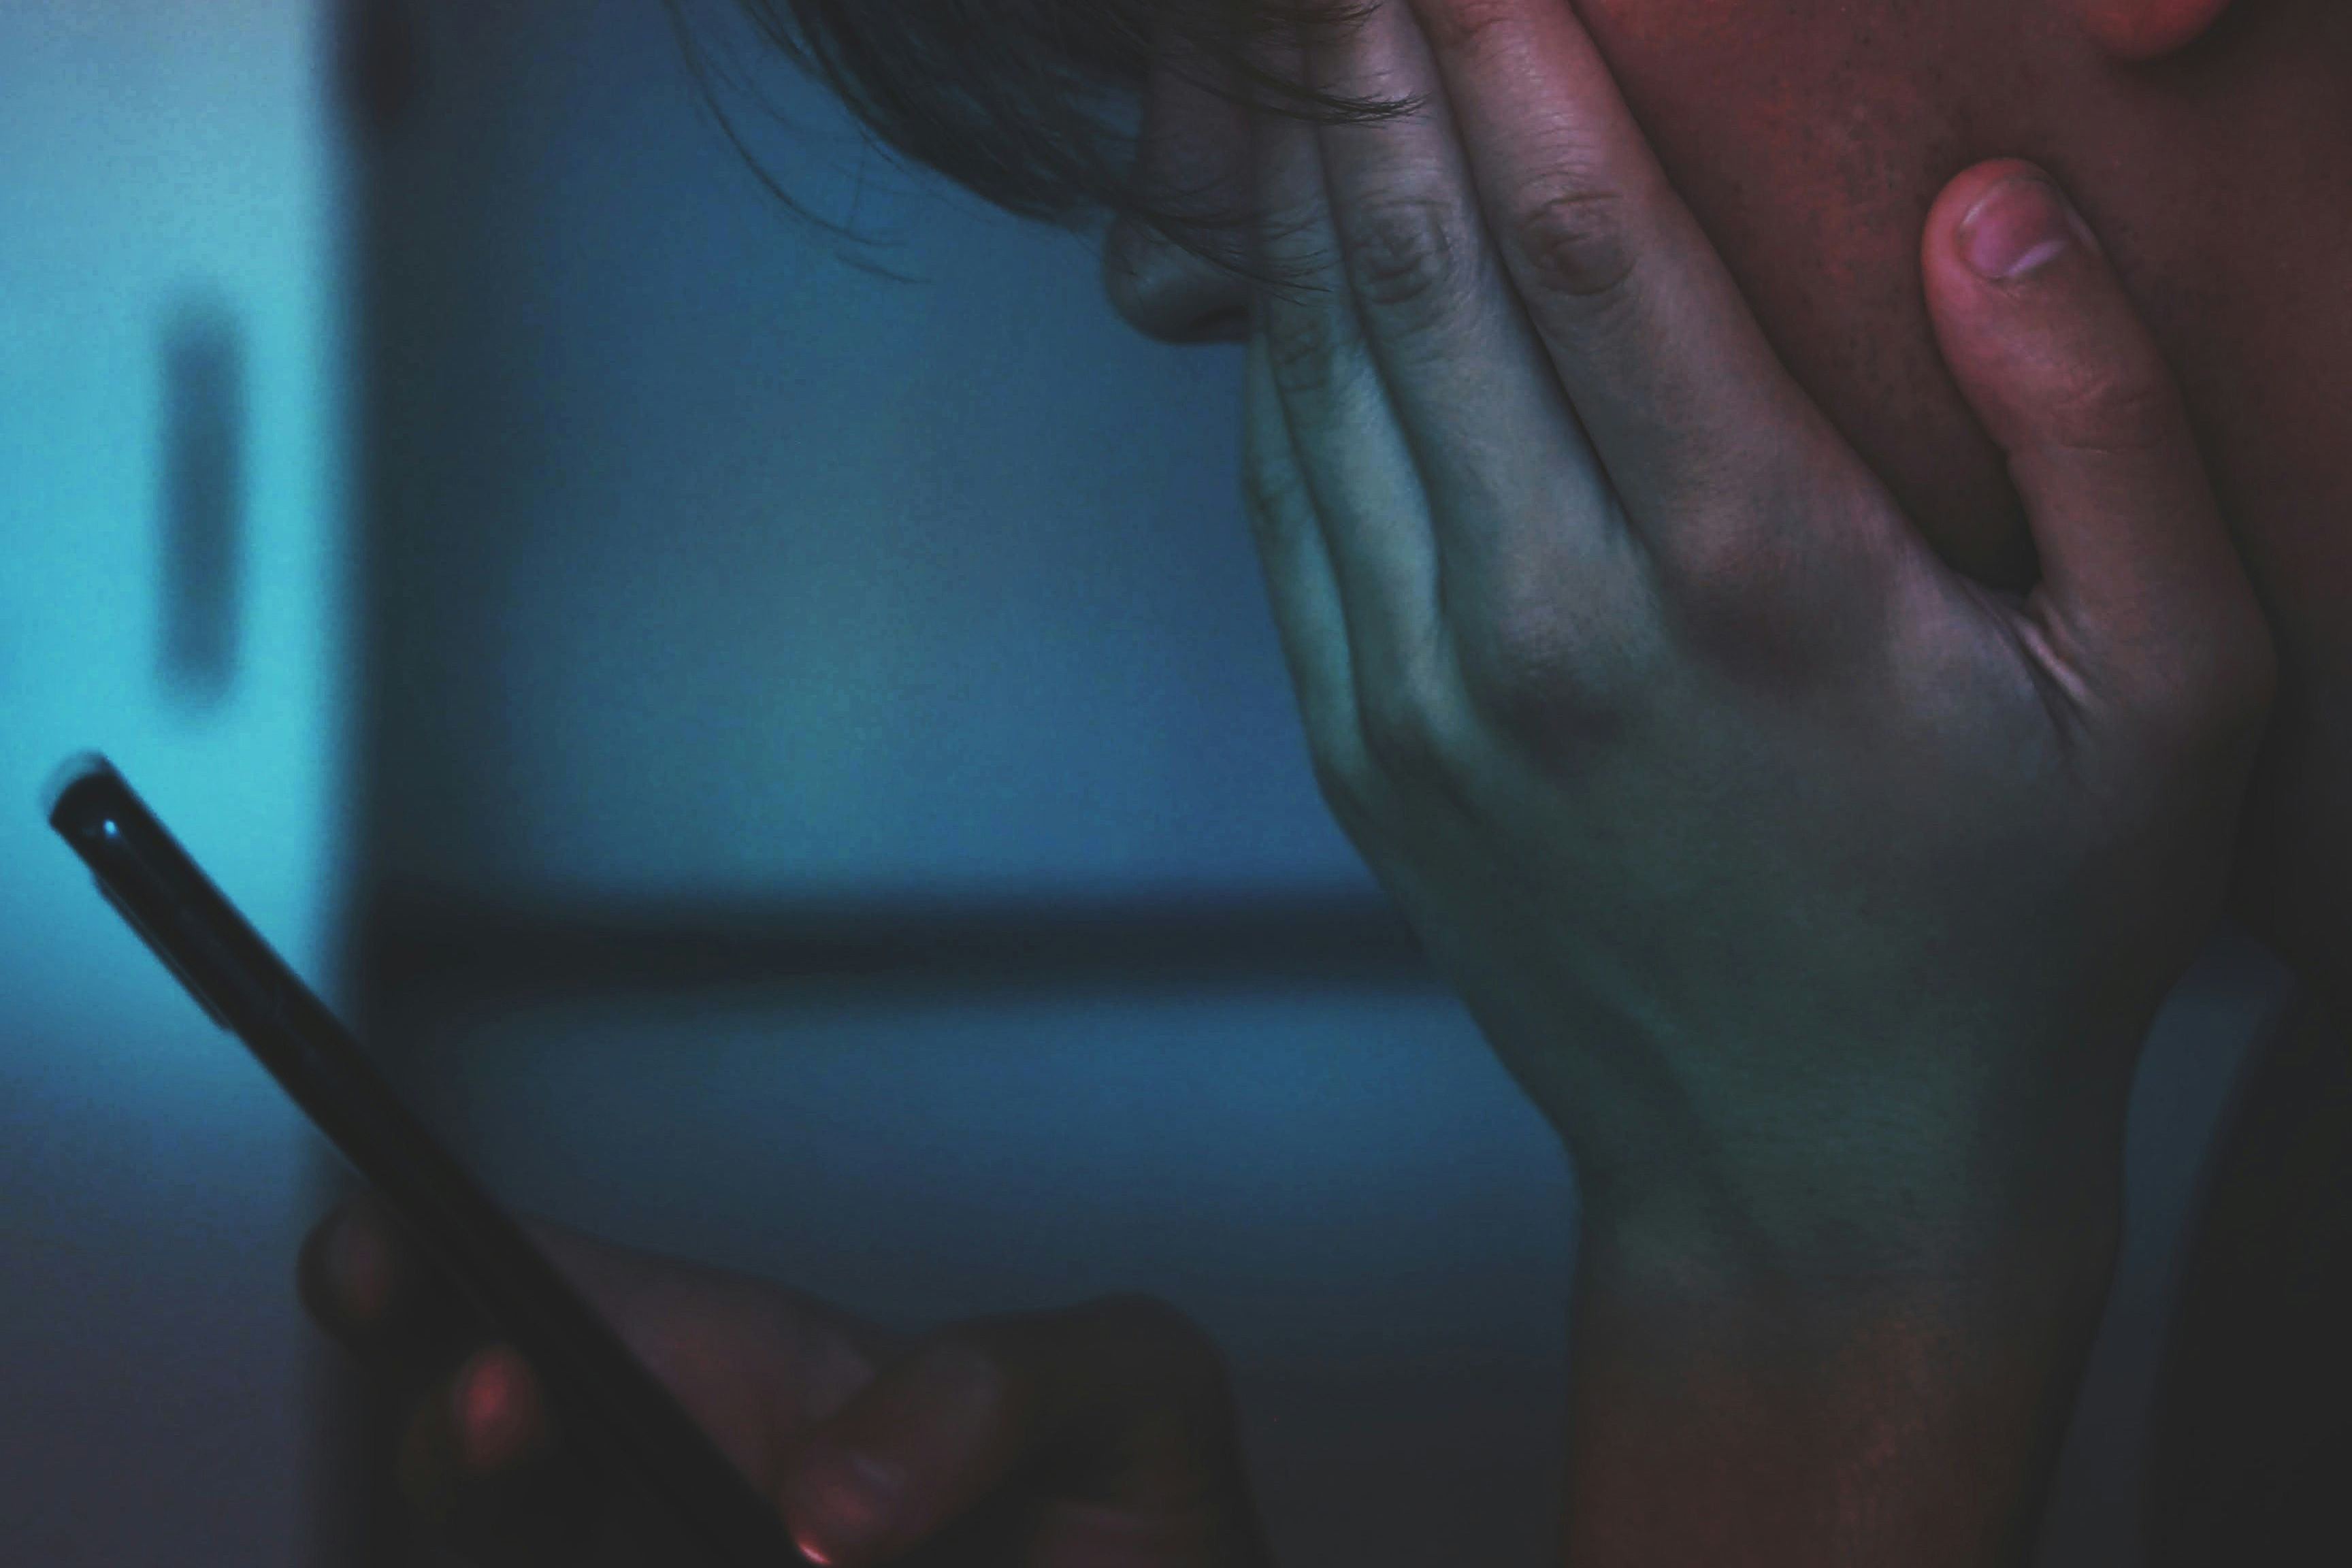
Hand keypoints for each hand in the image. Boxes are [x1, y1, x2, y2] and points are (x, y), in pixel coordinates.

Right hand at [298, 1198, 1272, 1566]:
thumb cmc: (1141, 1531)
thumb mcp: (1134, 1390)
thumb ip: (999, 1387)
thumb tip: (822, 1509)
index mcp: (738, 1383)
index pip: (547, 1301)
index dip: (428, 1263)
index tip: (378, 1249)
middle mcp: (659, 1500)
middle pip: (471, 1465)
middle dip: (453, 1426)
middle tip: (509, 1394)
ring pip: (506, 1558)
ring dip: (512, 1524)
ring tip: (685, 1500)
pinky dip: (617, 1564)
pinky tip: (734, 1551)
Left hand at [1225, 0, 2271, 1557]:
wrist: (1810, 1175)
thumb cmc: (2013, 941)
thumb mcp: (2170, 692)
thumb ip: (2103, 423)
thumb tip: (1990, 205)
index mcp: (1747, 580)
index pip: (1579, 237)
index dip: (1506, 50)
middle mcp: (1543, 624)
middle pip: (1412, 270)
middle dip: (1374, 72)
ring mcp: (1420, 694)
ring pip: (1317, 373)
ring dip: (1303, 188)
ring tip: (1310, 52)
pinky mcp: (1361, 747)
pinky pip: (1287, 499)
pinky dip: (1275, 351)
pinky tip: (1294, 256)